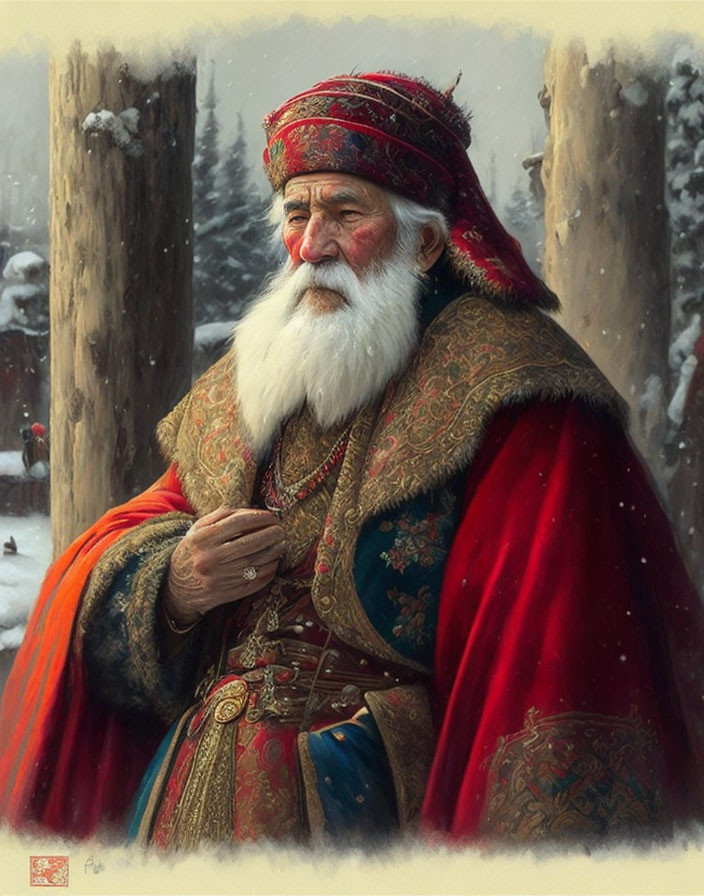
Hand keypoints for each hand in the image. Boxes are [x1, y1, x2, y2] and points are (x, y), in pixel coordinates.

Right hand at [163, 506, 284, 626]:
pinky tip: (274, 562)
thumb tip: (251, 510)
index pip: (239, 523)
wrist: (178, 588)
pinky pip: (256, 580)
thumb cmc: (193, 552)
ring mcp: (220, 577)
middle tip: (281, 530)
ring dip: (275, 552)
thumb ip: (221, 515)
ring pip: (257, 562)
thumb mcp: (197, 530)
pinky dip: (269, 570)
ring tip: (281, 544)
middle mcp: (210, 558)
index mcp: (203, 539)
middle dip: (272, 534)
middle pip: (251, 543)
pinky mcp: (228, 593)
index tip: (271, 516)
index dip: (260, 518)